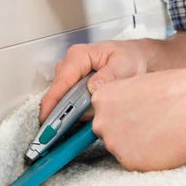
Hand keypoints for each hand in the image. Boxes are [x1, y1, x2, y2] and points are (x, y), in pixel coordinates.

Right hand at [39, 39, 155, 121]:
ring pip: (63, 98)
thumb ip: (108, 76)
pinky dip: (76, 112)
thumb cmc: (130, 57)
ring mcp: (71, 75)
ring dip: (70, 112)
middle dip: (60, 111)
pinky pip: (70, 101)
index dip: (52, 102)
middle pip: (58, 92)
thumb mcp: (123, 65)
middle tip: (61, 130)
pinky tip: (85, 118)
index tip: (47, 118)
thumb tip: (93, 88)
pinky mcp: (75, 86)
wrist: (137, 58)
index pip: (61, 81)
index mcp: (79, 56)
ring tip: (81, 122)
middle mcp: (71, 64)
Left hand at [90, 65, 185, 170]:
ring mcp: (114, 143)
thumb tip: (121, 117)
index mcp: (101, 98)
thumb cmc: (177, 91)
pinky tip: (165, 144)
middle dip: (127, 134)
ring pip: (122, 151)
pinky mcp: (129, 161)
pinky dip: (150, 159)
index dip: (123, 118)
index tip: (139, 117)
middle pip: (108, 135)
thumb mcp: (138, 88)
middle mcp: (101, 121)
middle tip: (152, 126)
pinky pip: (136, 164)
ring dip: (138, 147)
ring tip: (161, 133)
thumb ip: (122, 103)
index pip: (103, 115)